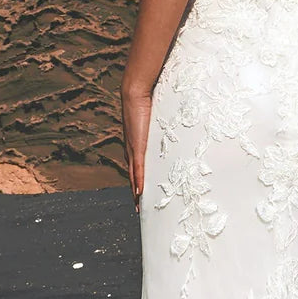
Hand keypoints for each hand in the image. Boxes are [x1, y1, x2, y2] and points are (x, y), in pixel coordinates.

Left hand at [121, 87, 152, 212]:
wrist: (135, 92)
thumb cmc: (145, 99)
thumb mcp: (153, 116)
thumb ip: (158, 122)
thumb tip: (167, 119)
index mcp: (133, 142)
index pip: (135, 165)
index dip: (137, 179)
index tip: (139, 192)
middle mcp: (130, 148)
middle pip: (132, 175)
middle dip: (135, 191)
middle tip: (138, 206)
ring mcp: (133, 149)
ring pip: (133, 176)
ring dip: (135, 191)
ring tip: (138, 206)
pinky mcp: (137, 147)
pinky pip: (138, 169)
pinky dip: (138, 182)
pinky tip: (139, 194)